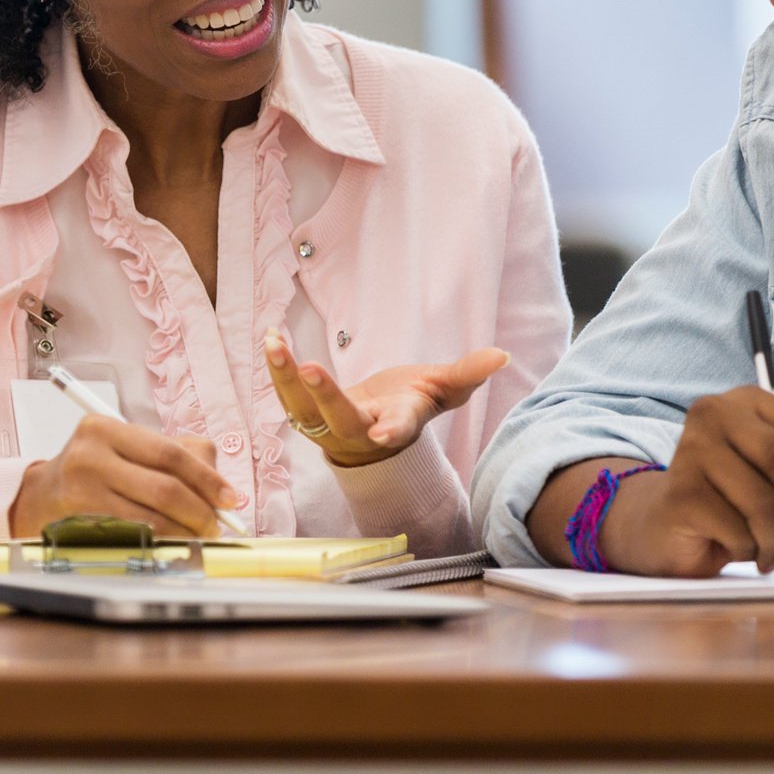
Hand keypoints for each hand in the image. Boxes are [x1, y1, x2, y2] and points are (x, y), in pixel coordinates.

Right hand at [7, 415, 239, 539]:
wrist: (42, 495)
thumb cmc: (98, 470)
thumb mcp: (129, 450)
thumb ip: (178, 456)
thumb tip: (221, 489)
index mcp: (108, 427)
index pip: (170, 453)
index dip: (207, 479)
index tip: (230, 499)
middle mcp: (91, 452)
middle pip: (164, 487)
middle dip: (200, 511)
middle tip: (216, 525)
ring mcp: (82, 486)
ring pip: (151, 516)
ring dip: (185, 532)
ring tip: (200, 535)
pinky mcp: (79, 518)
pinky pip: (133, 534)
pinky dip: (162, 541)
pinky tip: (174, 542)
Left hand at [263, 329, 508, 467]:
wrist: (376, 431)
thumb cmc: (411, 405)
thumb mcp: (443, 388)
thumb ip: (468, 373)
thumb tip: (502, 356)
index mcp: (398, 425)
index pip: (397, 430)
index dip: (391, 431)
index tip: (382, 435)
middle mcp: (362, 431)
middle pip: (342, 419)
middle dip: (326, 396)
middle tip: (310, 369)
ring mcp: (330, 426)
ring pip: (304, 409)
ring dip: (286, 378)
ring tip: (275, 345)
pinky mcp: (307, 415)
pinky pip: (287, 396)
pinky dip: (278, 369)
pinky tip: (270, 338)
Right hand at [595, 386, 773, 575]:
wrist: (665, 523)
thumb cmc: (726, 498)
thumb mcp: (767, 474)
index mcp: (745, 401)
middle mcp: (713, 413)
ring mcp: (691, 448)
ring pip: (763, 501)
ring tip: (766, 548)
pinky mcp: (680, 491)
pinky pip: (737, 531)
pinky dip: (747, 550)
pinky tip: (734, 546)